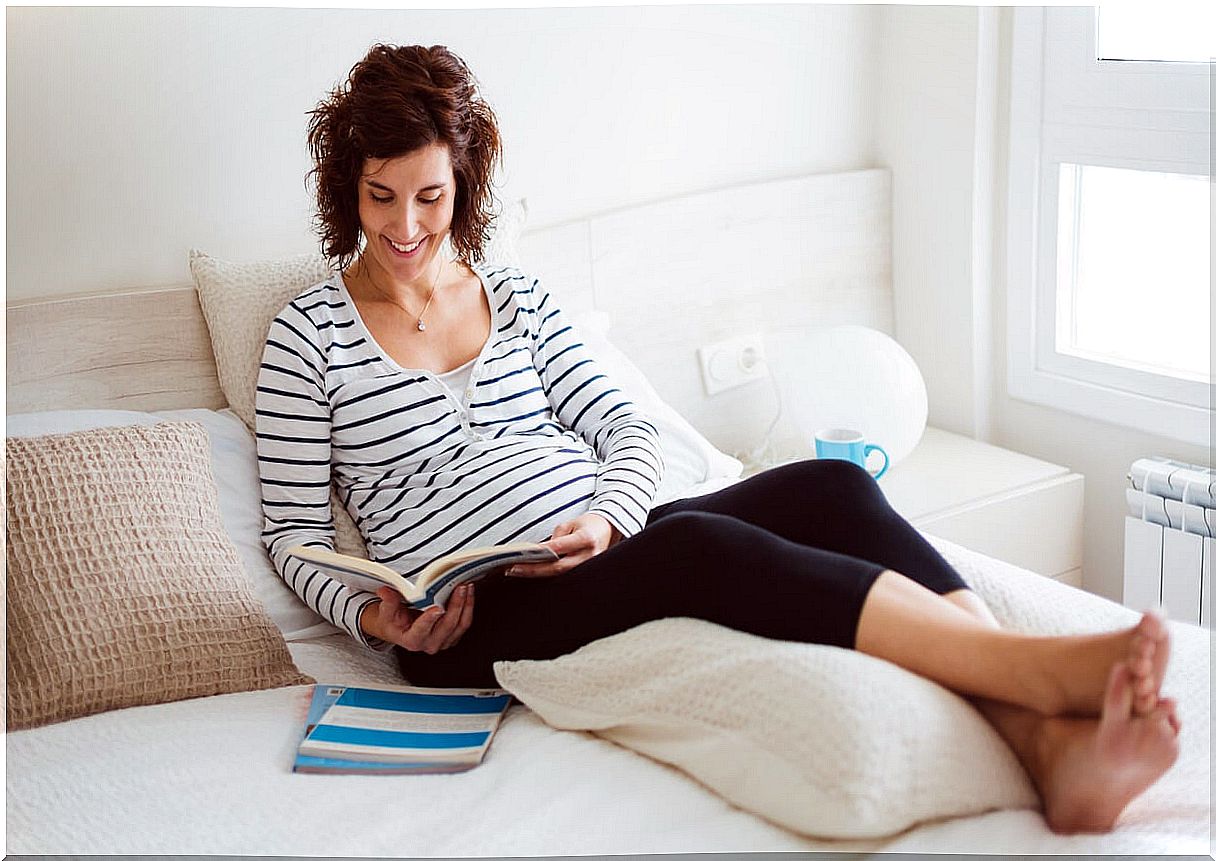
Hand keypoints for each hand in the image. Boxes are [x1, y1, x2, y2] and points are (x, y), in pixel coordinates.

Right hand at [360, 583, 474, 653]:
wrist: (400, 629)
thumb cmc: (394, 622)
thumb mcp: (386, 612)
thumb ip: (388, 602)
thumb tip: (385, 592)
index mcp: (412, 640)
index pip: (421, 631)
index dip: (429, 620)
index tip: (436, 608)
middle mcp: (429, 644)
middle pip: (447, 626)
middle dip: (455, 605)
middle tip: (459, 588)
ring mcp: (443, 641)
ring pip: (460, 625)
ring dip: (466, 605)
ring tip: (466, 587)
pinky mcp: (453, 636)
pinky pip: (465, 623)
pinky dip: (468, 607)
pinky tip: (468, 593)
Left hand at [506, 513, 620, 577]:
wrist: (608, 530)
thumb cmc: (589, 525)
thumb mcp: (571, 523)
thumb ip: (556, 537)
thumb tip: (540, 551)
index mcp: (586, 540)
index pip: (559, 548)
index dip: (539, 553)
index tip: (521, 556)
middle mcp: (589, 556)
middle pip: (557, 568)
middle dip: (533, 570)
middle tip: (513, 569)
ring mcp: (589, 568)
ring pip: (559, 576)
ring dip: (537, 574)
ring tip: (517, 572)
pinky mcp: (586, 574)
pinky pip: (563, 577)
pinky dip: (546, 576)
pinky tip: (532, 574)